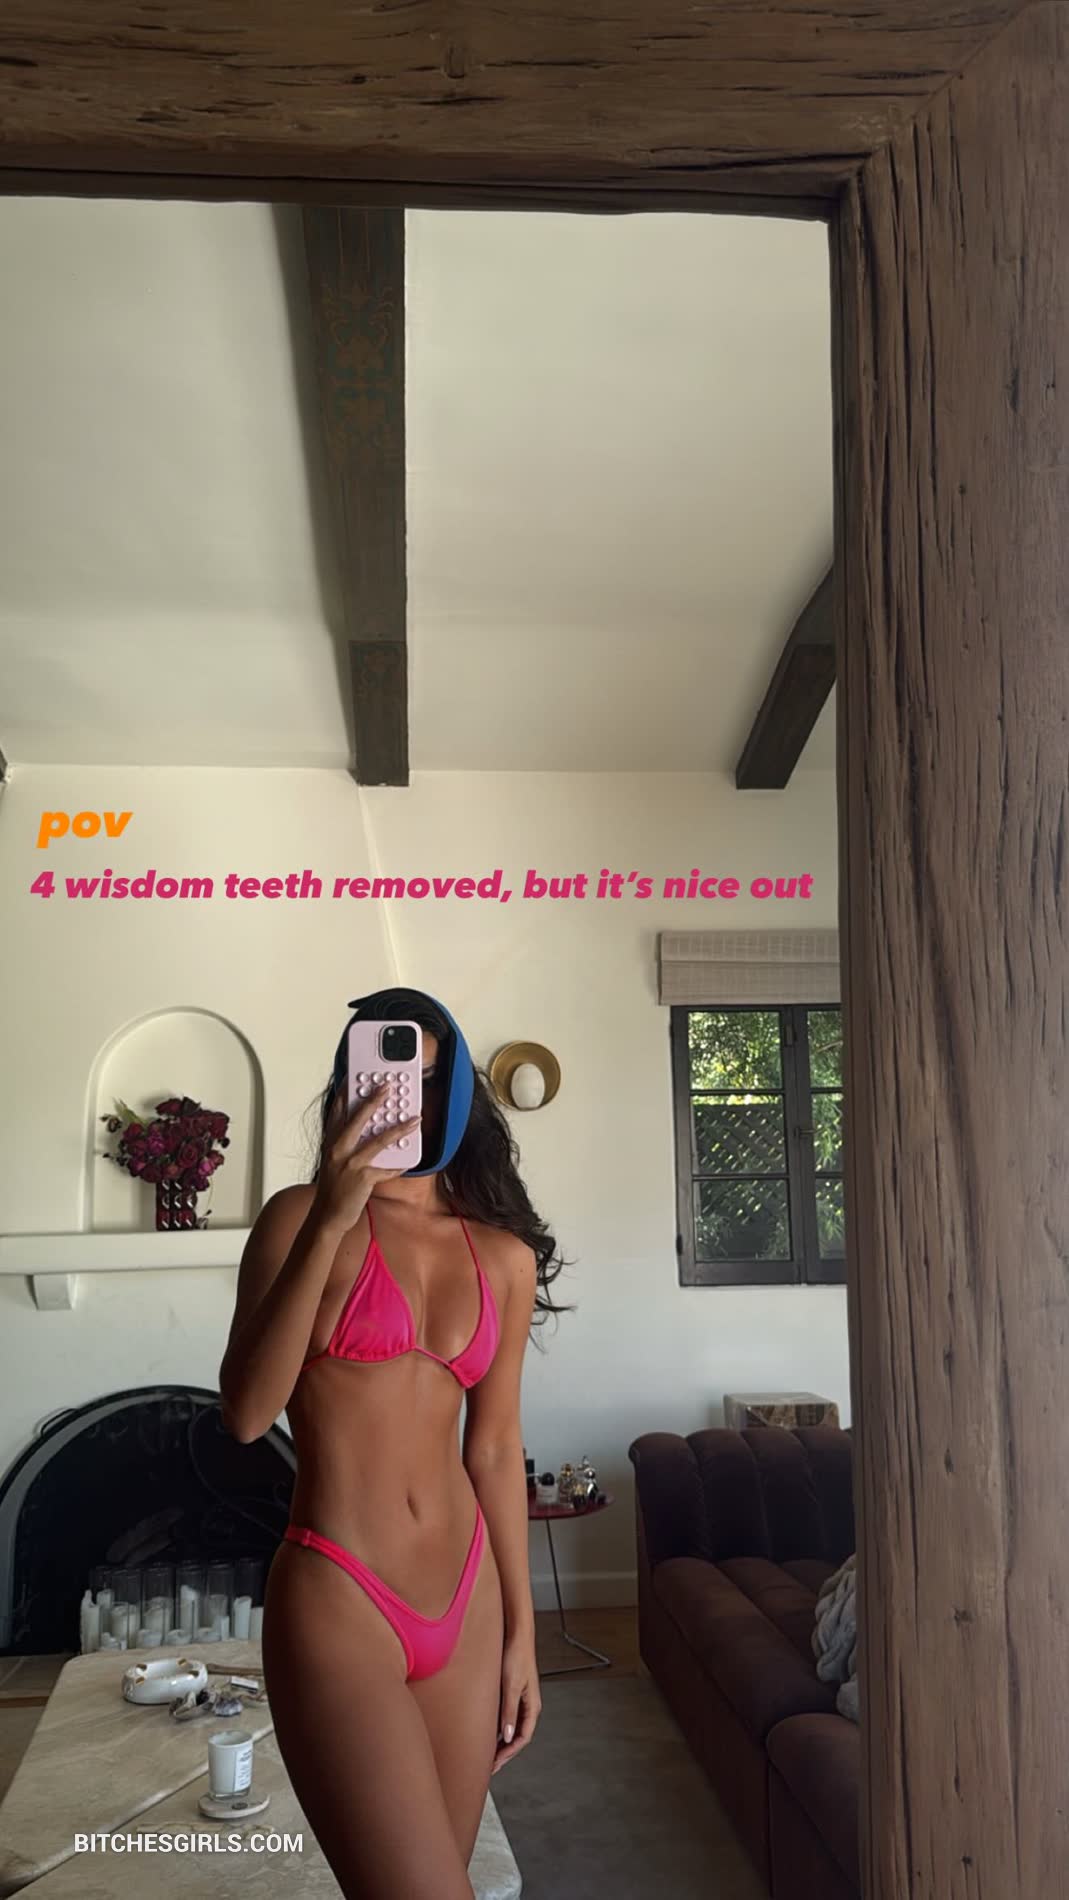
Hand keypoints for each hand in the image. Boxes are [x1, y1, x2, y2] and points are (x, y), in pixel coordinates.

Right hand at [311, 1085, 420, 1235]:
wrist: (327, 1216)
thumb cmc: (333, 1187)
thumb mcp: (334, 1160)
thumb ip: (347, 1144)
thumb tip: (371, 1128)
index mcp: (330, 1142)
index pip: (337, 1111)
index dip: (345, 1092)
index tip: (353, 1077)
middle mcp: (338, 1150)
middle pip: (356, 1119)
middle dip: (373, 1100)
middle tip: (387, 1086)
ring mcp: (350, 1164)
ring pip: (377, 1140)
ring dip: (399, 1129)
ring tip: (415, 1119)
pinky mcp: (362, 1178)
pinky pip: (386, 1169)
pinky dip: (399, 1165)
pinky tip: (409, 1161)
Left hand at [491, 1631, 540, 1773]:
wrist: (516, 1634)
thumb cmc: (516, 1656)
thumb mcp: (511, 1686)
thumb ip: (509, 1711)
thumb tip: (506, 1737)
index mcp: (532, 1706)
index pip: (522, 1738)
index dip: (509, 1753)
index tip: (495, 1764)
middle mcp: (528, 1705)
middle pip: (517, 1735)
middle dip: (504, 1752)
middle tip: (489, 1766)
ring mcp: (520, 1699)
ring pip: (511, 1727)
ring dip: (501, 1740)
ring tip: (486, 1752)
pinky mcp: (512, 1692)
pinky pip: (506, 1716)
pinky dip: (498, 1726)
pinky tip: (486, 1731)